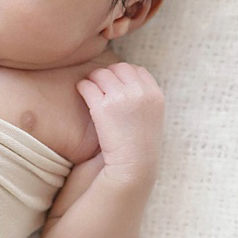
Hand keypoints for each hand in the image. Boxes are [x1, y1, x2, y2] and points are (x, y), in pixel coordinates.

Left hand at [75, 63, 164, 180]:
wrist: (133, 168)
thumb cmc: (140, 148)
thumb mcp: (152, 118)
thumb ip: (144, 99)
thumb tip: (130, 84)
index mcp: (155, 95)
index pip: (138, 71)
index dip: (124, 74)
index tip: (116, 83)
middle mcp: (140, 92)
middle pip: (119, 68)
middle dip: (108, 74)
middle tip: (99, 83)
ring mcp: (121, 98)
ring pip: (101, 74)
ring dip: (93, 79)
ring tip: (90, 87)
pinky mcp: (102, 107)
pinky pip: (87, 86)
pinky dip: (83, 87)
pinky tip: (82, 92)